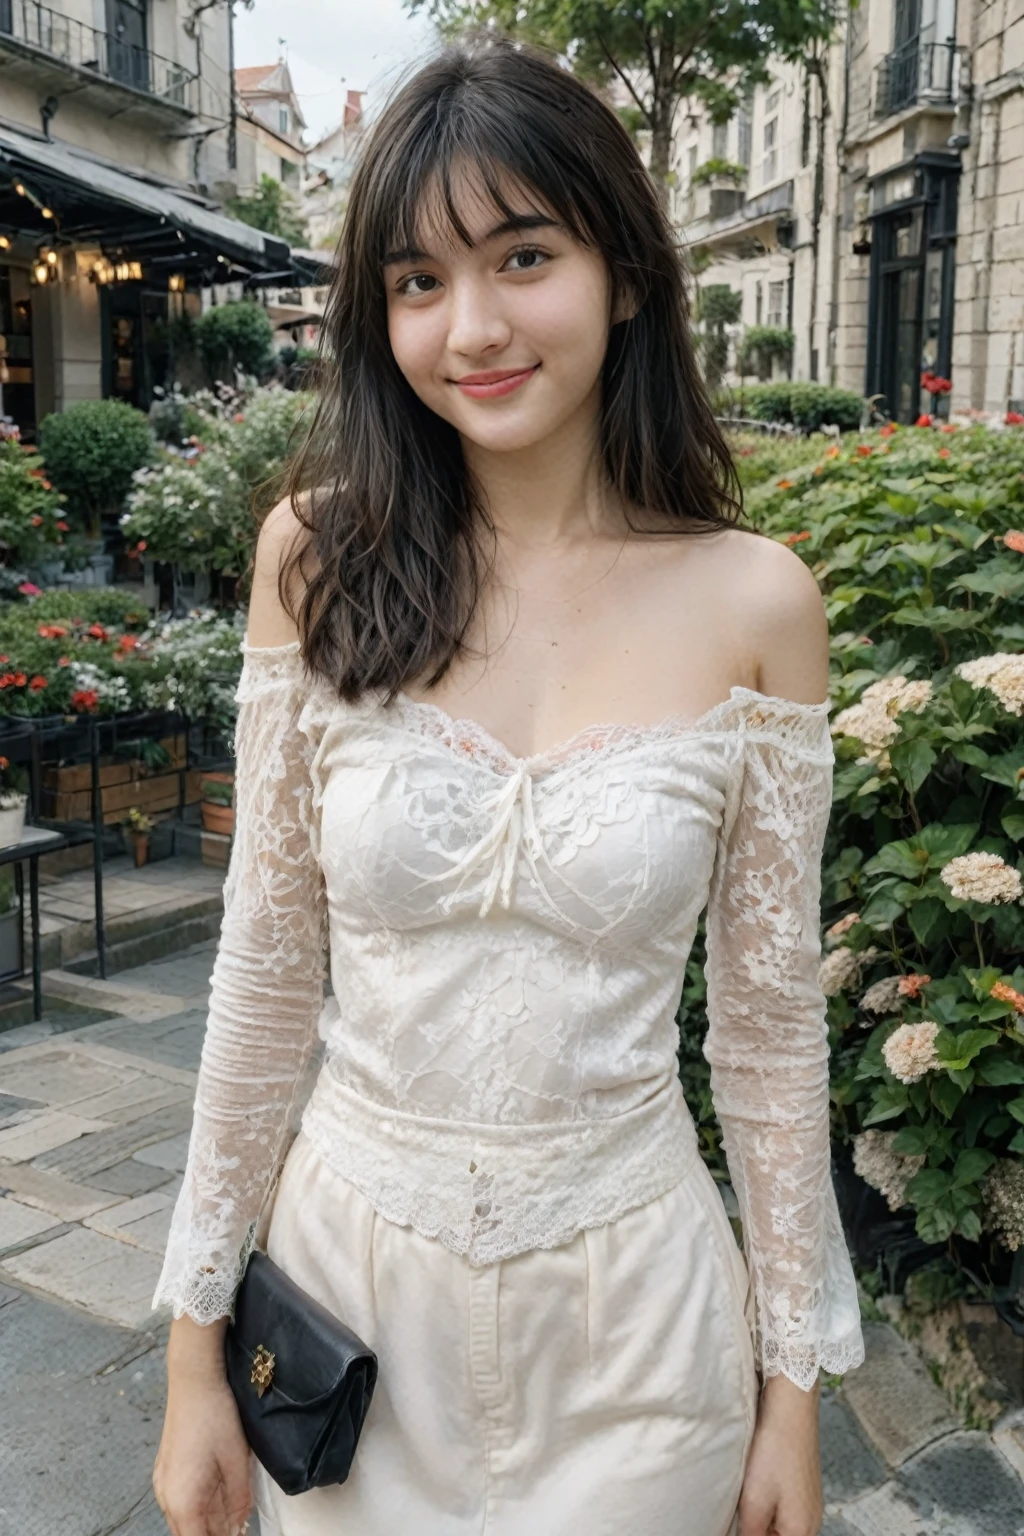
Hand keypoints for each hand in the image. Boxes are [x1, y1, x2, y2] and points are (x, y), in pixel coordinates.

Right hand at [154, 1318, 252, 1535]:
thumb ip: (239, 1501)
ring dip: (208, 1524)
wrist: (194, 1380)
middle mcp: (167, 1497)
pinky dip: (201, 1508)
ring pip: (185, 1519)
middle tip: (239, 1530)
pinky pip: (182, 1501)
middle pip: (189, 1533)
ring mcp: (164, 1483)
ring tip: (235, 1519)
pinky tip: (222, 1502)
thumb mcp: (236, 1462)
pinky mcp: (168, 1469)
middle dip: (213, 1535)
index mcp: (183, 1502)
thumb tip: (240, 1526)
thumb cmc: (215, 1417)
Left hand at [737, 1372, 822, 1535]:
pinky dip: (767, 1505)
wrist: (791, 1408)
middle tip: (738, 1513)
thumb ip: (749, 1533)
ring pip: (779, 1525)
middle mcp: (811, 1522)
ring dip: (761, 1521)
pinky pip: (783, 1508)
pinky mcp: (802, 1485)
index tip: (739, 1522)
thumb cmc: (774, 1450)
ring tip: (742, 1502)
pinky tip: (753, 1488)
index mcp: (801, 1532)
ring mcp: (809, 1503)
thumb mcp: (753, 1501)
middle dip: (756, 1530)